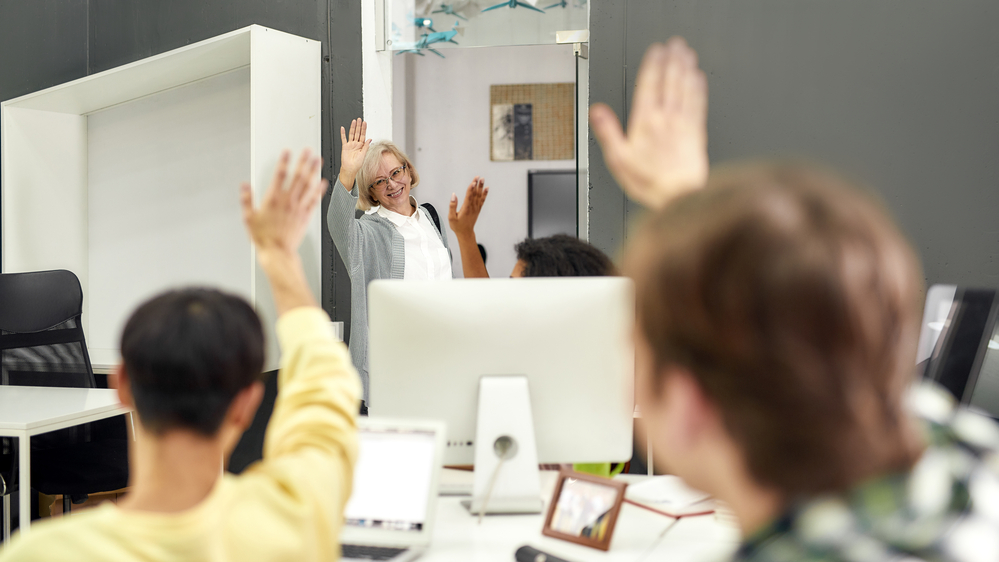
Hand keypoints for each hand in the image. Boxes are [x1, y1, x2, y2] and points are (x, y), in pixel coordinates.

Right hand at [241, 149, 326, 257]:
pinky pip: (314, 200)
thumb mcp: (249, 218)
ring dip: (313, 171)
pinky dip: (319, 190)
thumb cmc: (263, 237)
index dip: (284, 162)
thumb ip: (247, 200)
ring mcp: (298, 208)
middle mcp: (288, 201)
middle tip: (308, 150)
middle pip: (297, 177)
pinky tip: (323, 182)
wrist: (277, 252)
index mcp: (273, 199)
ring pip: (308, 186)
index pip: (279, 175)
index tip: (287, 151)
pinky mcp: (305, 216)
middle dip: (303, 162)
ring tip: (318, 161)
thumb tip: (244, 185)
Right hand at [338, 118, 370, 188]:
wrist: (350, 169)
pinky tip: (343, 128)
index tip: (365, 123)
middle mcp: (356, 144)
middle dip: (358, 126)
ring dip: (352, 127)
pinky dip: (343, 133)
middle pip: (357, 133)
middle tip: (359, 119)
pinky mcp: (345, 147)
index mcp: (361, 146)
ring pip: (351, 134)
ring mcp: (350, 145)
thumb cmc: (357, 164)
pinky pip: (343, 139)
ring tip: (353, 121)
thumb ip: (366, 146)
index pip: (363, 135)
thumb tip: (370, 139)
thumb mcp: (363, 155)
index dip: (364, 129)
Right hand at [448, 177, 488, 237]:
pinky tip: (486, 188)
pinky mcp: (478, 209)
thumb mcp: (451, 218)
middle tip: (478, 177)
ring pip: (479, 196)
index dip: (471, 189)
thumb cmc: (457, 226)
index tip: (473, 182)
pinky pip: (482, 200)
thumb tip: (454, 195)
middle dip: (477, 185)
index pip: (469, 197)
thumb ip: (452, 206)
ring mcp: (476, 208)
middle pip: (475, 194)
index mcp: (466, 209)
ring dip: (481, 187)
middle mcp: (472, 208)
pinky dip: (484, 194)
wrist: (465, 233)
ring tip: (482, 179)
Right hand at [589, 37, 707, 209]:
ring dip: (686, 67)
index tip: (656, 51)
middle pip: (670, 81)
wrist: (681, 196)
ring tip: (686, 53)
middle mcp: (666, 118)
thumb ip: (607, 132)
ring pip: (685, 87)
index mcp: (645, 122)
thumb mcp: (618, 159)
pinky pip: (698, 102)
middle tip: (674, 44)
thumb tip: (596, 111)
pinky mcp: (697, 132)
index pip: (649, 85)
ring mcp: (683, 123)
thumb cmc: (650, 182)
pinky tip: (698, 78)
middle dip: (672, 59)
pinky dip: (698, 87)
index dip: (652, 65)